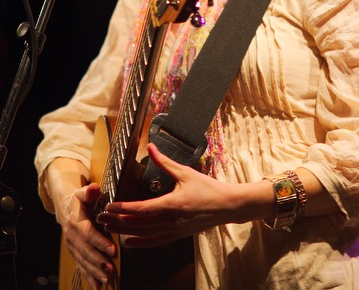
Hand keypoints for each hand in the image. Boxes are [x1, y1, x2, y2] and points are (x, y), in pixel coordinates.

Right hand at [59, 182, 116, 288]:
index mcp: (76, 222)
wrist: (64, 208)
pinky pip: (81, 266)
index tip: (113, 250)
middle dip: (99, 262)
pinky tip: (98, 286)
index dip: (100, 243)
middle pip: (87, 251)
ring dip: (96, 272)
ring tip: (108, 280)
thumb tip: (93, 188)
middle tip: (112, 271)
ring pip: (84, 261)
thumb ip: (89, 192)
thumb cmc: (78, 200)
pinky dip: (89, 277)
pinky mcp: (75, 252)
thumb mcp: (83, 193)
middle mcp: (72, 237)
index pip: (89, 234)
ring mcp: (73, 247)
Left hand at [97, 142, 265, 247]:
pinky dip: (140, 243)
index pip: (141, 209)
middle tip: (101, 218)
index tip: (109, 206)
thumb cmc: (207, 188)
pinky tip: (129, 243)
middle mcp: (170, 221)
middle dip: (118, 220)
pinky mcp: (177, 235)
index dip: (123, 208)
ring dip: (125, 231)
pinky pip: (155, 242)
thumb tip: (150, 147)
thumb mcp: (185, 172)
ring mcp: (173, 230)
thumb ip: (165, 162)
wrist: (226, 206)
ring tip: (109, 229)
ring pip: (144, 234)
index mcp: (171, 204)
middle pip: (138, 223)